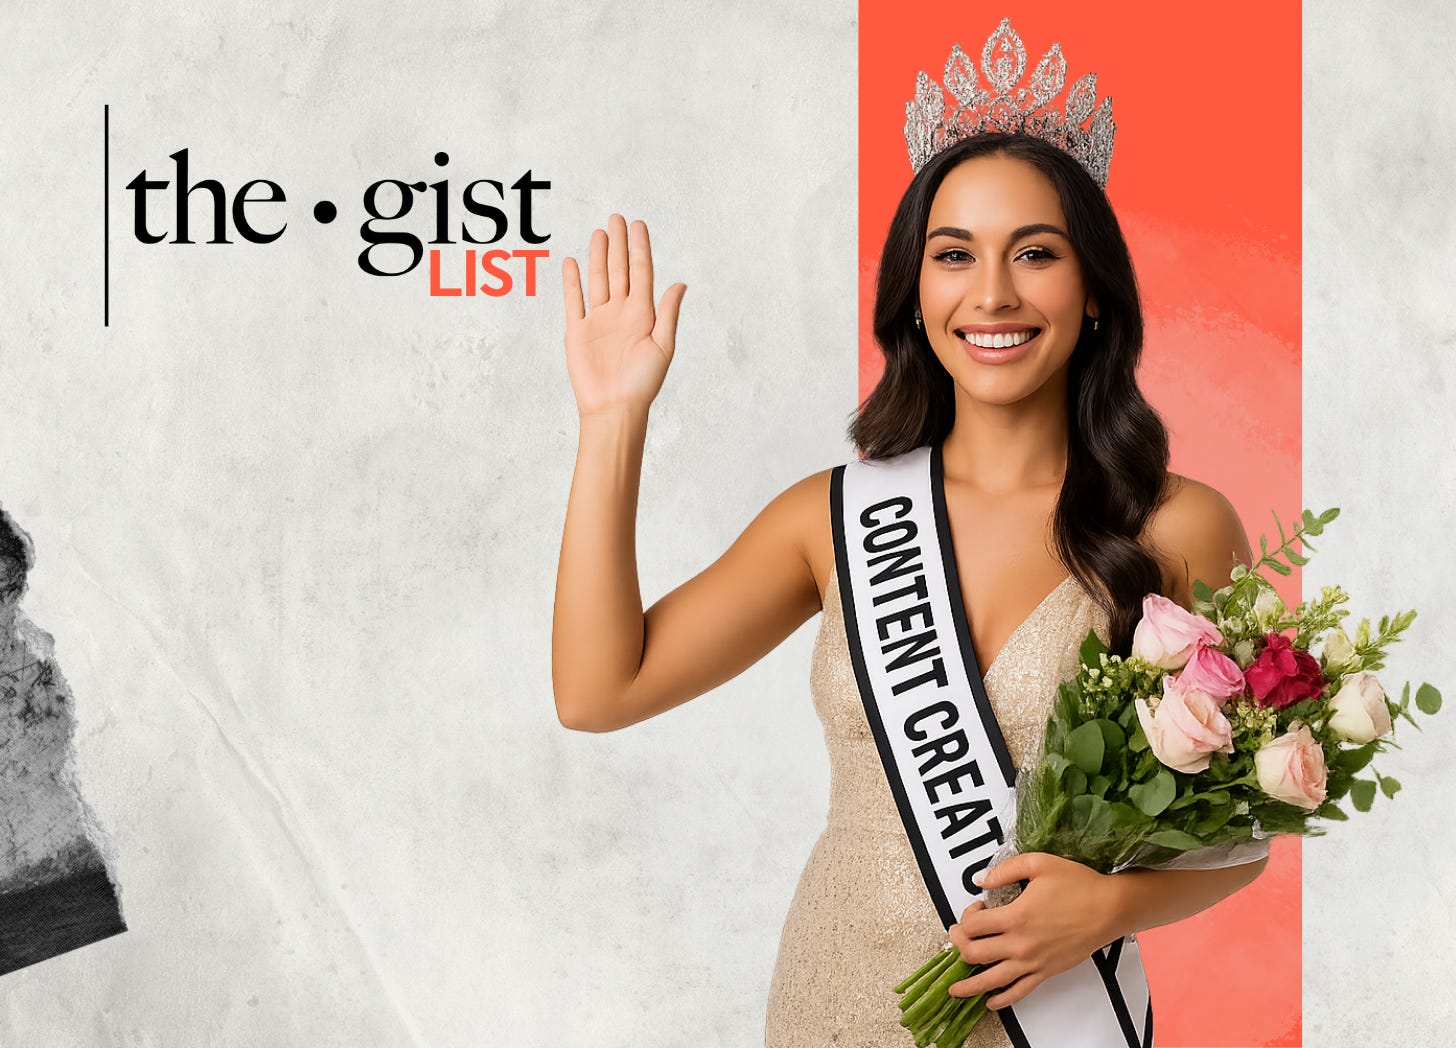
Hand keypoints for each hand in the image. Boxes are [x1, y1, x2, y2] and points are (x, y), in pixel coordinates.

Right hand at [561, 214, 687, 419]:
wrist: (614, 408)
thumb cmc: (642, 384)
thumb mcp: (663, 346)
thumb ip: (668, 313)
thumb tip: (680, 283)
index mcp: (643, 315)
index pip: (641, 273)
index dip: (640, 248)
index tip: (638, 225)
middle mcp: (621, 313)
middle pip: (619, 270)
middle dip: (619, 244)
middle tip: (617, 218)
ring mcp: (598, 321)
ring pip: (598, 280)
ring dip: (599, 256)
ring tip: (600, 232)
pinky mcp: (578, 332)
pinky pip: (574, 301)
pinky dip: (572, 282)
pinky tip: (573, 262)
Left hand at [946, 852, 1123, 1010]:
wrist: (1110, 908)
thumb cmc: (1080, 886)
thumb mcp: (1039, 864)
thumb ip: (1005, 870)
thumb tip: (981, 879)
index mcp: (1015, 917)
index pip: (972, 925)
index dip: (965, 915)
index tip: (976, 908)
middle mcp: (1021, 944)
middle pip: (974, 953)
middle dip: (958, 945)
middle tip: (958, 937)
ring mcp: (1033, 962)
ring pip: (990, 980)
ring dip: (968, 985)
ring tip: (955, 987)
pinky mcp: (1046, 972)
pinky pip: (1018, 992)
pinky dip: (1001, 999)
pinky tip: (990, 1001)